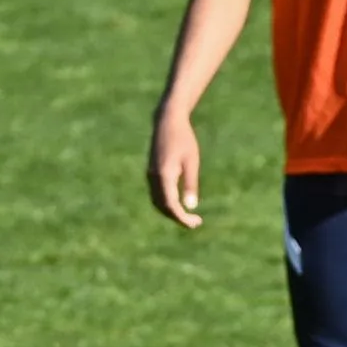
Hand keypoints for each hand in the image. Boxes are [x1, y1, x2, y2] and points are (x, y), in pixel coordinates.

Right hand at [147, 109, 202, 229]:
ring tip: (189, 216)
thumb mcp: (192, 161)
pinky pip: (156, 194)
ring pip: (157, 202)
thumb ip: (190, 184)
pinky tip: (179, 204)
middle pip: (162, 207)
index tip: (195, 224)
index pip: (171, 205)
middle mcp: (154, 177)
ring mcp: (150, 175)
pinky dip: (166, 203)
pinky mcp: (151, 172)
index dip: (182, 218)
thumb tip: (191, 207)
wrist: (167, 122)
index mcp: (164, 176)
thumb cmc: (184, 139)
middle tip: (196, 223)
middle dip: (178, 217)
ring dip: (171, 212)